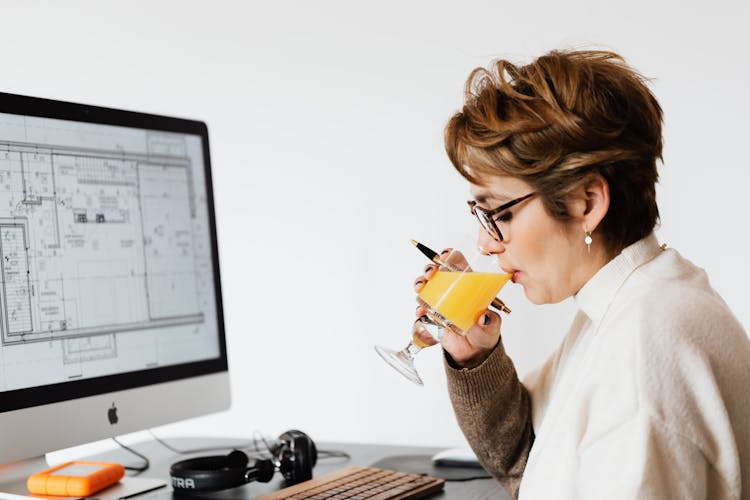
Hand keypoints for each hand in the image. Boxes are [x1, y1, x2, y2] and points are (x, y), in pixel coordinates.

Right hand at [412, 248, 501, 366]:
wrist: (473, 352)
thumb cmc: (484, 332)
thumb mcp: (492, 326)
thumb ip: (491, 321)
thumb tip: (484, 317)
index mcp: (467, 284)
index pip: (456, 262)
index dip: (449, 255)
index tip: (445, 256)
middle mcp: (450, 289)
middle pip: (436, 271)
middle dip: (429, 268)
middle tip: (430, 274)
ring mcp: (439, 301)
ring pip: (425, 286)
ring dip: (420, 283)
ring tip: (421, 288)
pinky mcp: (431, 316)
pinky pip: (421, 308)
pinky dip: (419, 308)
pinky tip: (421, 311)